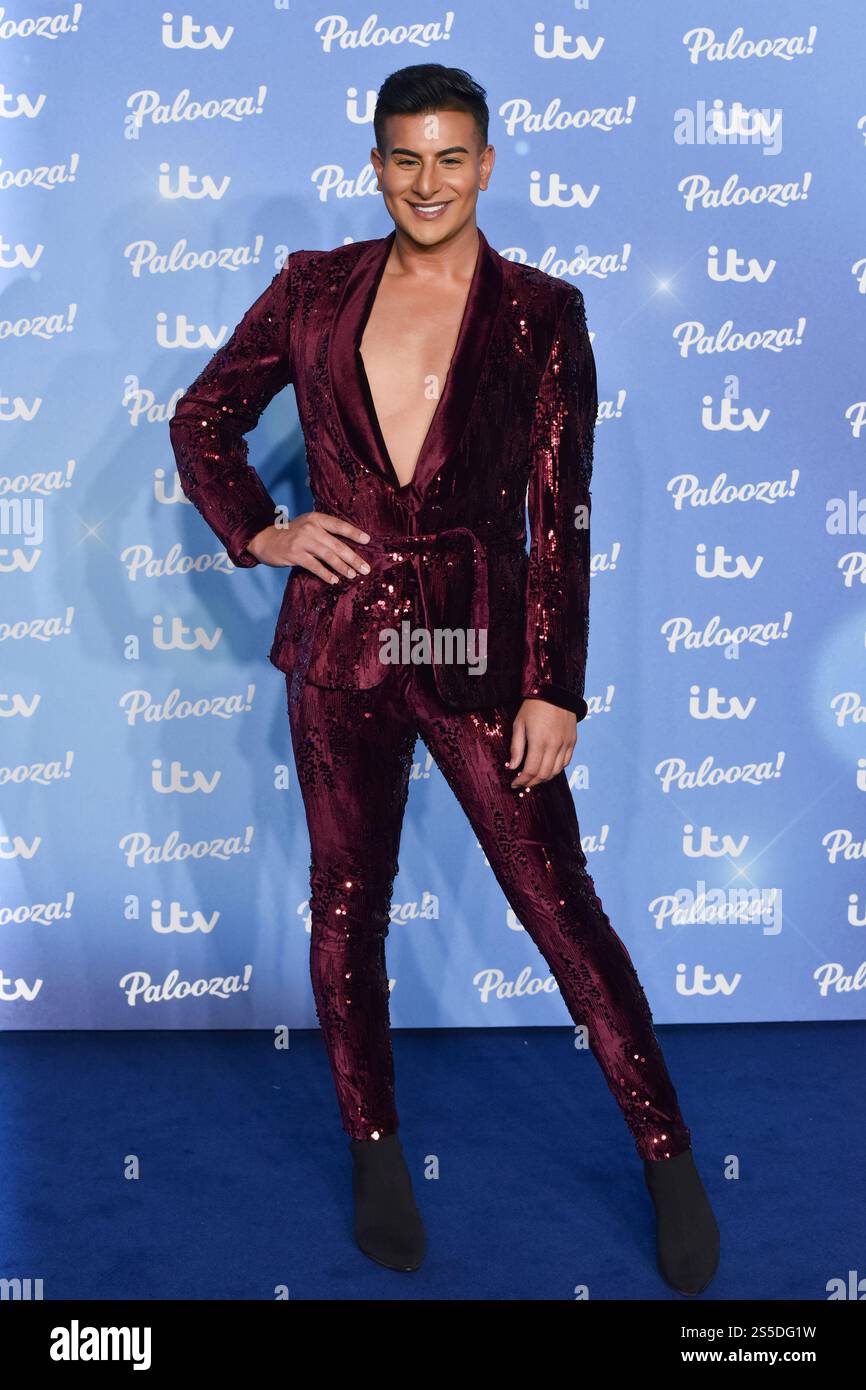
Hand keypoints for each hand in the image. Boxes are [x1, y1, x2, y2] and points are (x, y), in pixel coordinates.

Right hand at [247, 513, 370, 581]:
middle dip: (353, 558)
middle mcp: (310, 528)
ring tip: (353, 575)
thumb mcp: (307, 526)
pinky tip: (334, 580)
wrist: (265, 539)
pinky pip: (314, 566)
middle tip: (365, 568)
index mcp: (316, 518)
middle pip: (337, 544)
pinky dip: (326, 574)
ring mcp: (302, 541)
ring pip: (328, 556)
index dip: (354, 532)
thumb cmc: (291, 535)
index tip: (367, 540)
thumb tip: (349, 548)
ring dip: (342, 567)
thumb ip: (324, 532)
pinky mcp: (294, 554)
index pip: (339, 525)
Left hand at [507, 698, 576, 788]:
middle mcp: (554, 745)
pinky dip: (556, 769)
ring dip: (544, 778)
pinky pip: (566, 762)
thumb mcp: (519, 724)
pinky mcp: (572, 741)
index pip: (531, 770)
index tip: (514, 783)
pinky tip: (547, 768)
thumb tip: (513, 767)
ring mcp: (565, 744)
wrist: (555, 691)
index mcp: (539, 741)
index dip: (522, 780)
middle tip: (523, 783)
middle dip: (532, 782)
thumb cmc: (533, 706)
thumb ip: (516, 748)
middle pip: (544, 774)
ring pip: (556, 771)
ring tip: (534, 777)